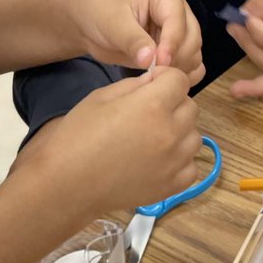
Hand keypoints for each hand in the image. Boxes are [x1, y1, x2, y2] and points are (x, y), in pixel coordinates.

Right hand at [12, 67, 201, 211]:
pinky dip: (180, 160)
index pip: (180, 80)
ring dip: (179, 131)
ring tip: (153, 137)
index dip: (166, 77)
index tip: (152, 84)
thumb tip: (154, 82)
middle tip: (149, 111)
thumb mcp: (100, 98)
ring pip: (194, 136)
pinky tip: (158, 160)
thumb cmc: (77, 137)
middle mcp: (171, 132)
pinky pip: (191, 165)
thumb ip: (133, 86)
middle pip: (190, 107)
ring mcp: (175, 161)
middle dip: (174, 102)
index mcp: (153, 105)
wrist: (68, 185)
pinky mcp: (173, 185)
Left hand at [67, 0, 203, 84]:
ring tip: (155, 76)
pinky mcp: (173, 51)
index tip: (158, 63)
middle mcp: (178, 12)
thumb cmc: (99, 13)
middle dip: (177, 57)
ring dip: (180, 68)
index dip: (172, 43)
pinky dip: (183, 75)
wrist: (87, 24)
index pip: (178, 21)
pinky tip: (164, 80)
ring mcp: (177, 33)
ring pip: (193, 54)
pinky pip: (190, 65)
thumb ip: (133, 41)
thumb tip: (150, 60)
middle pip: (192, 39)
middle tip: (154, 72)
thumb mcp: (113, 23)